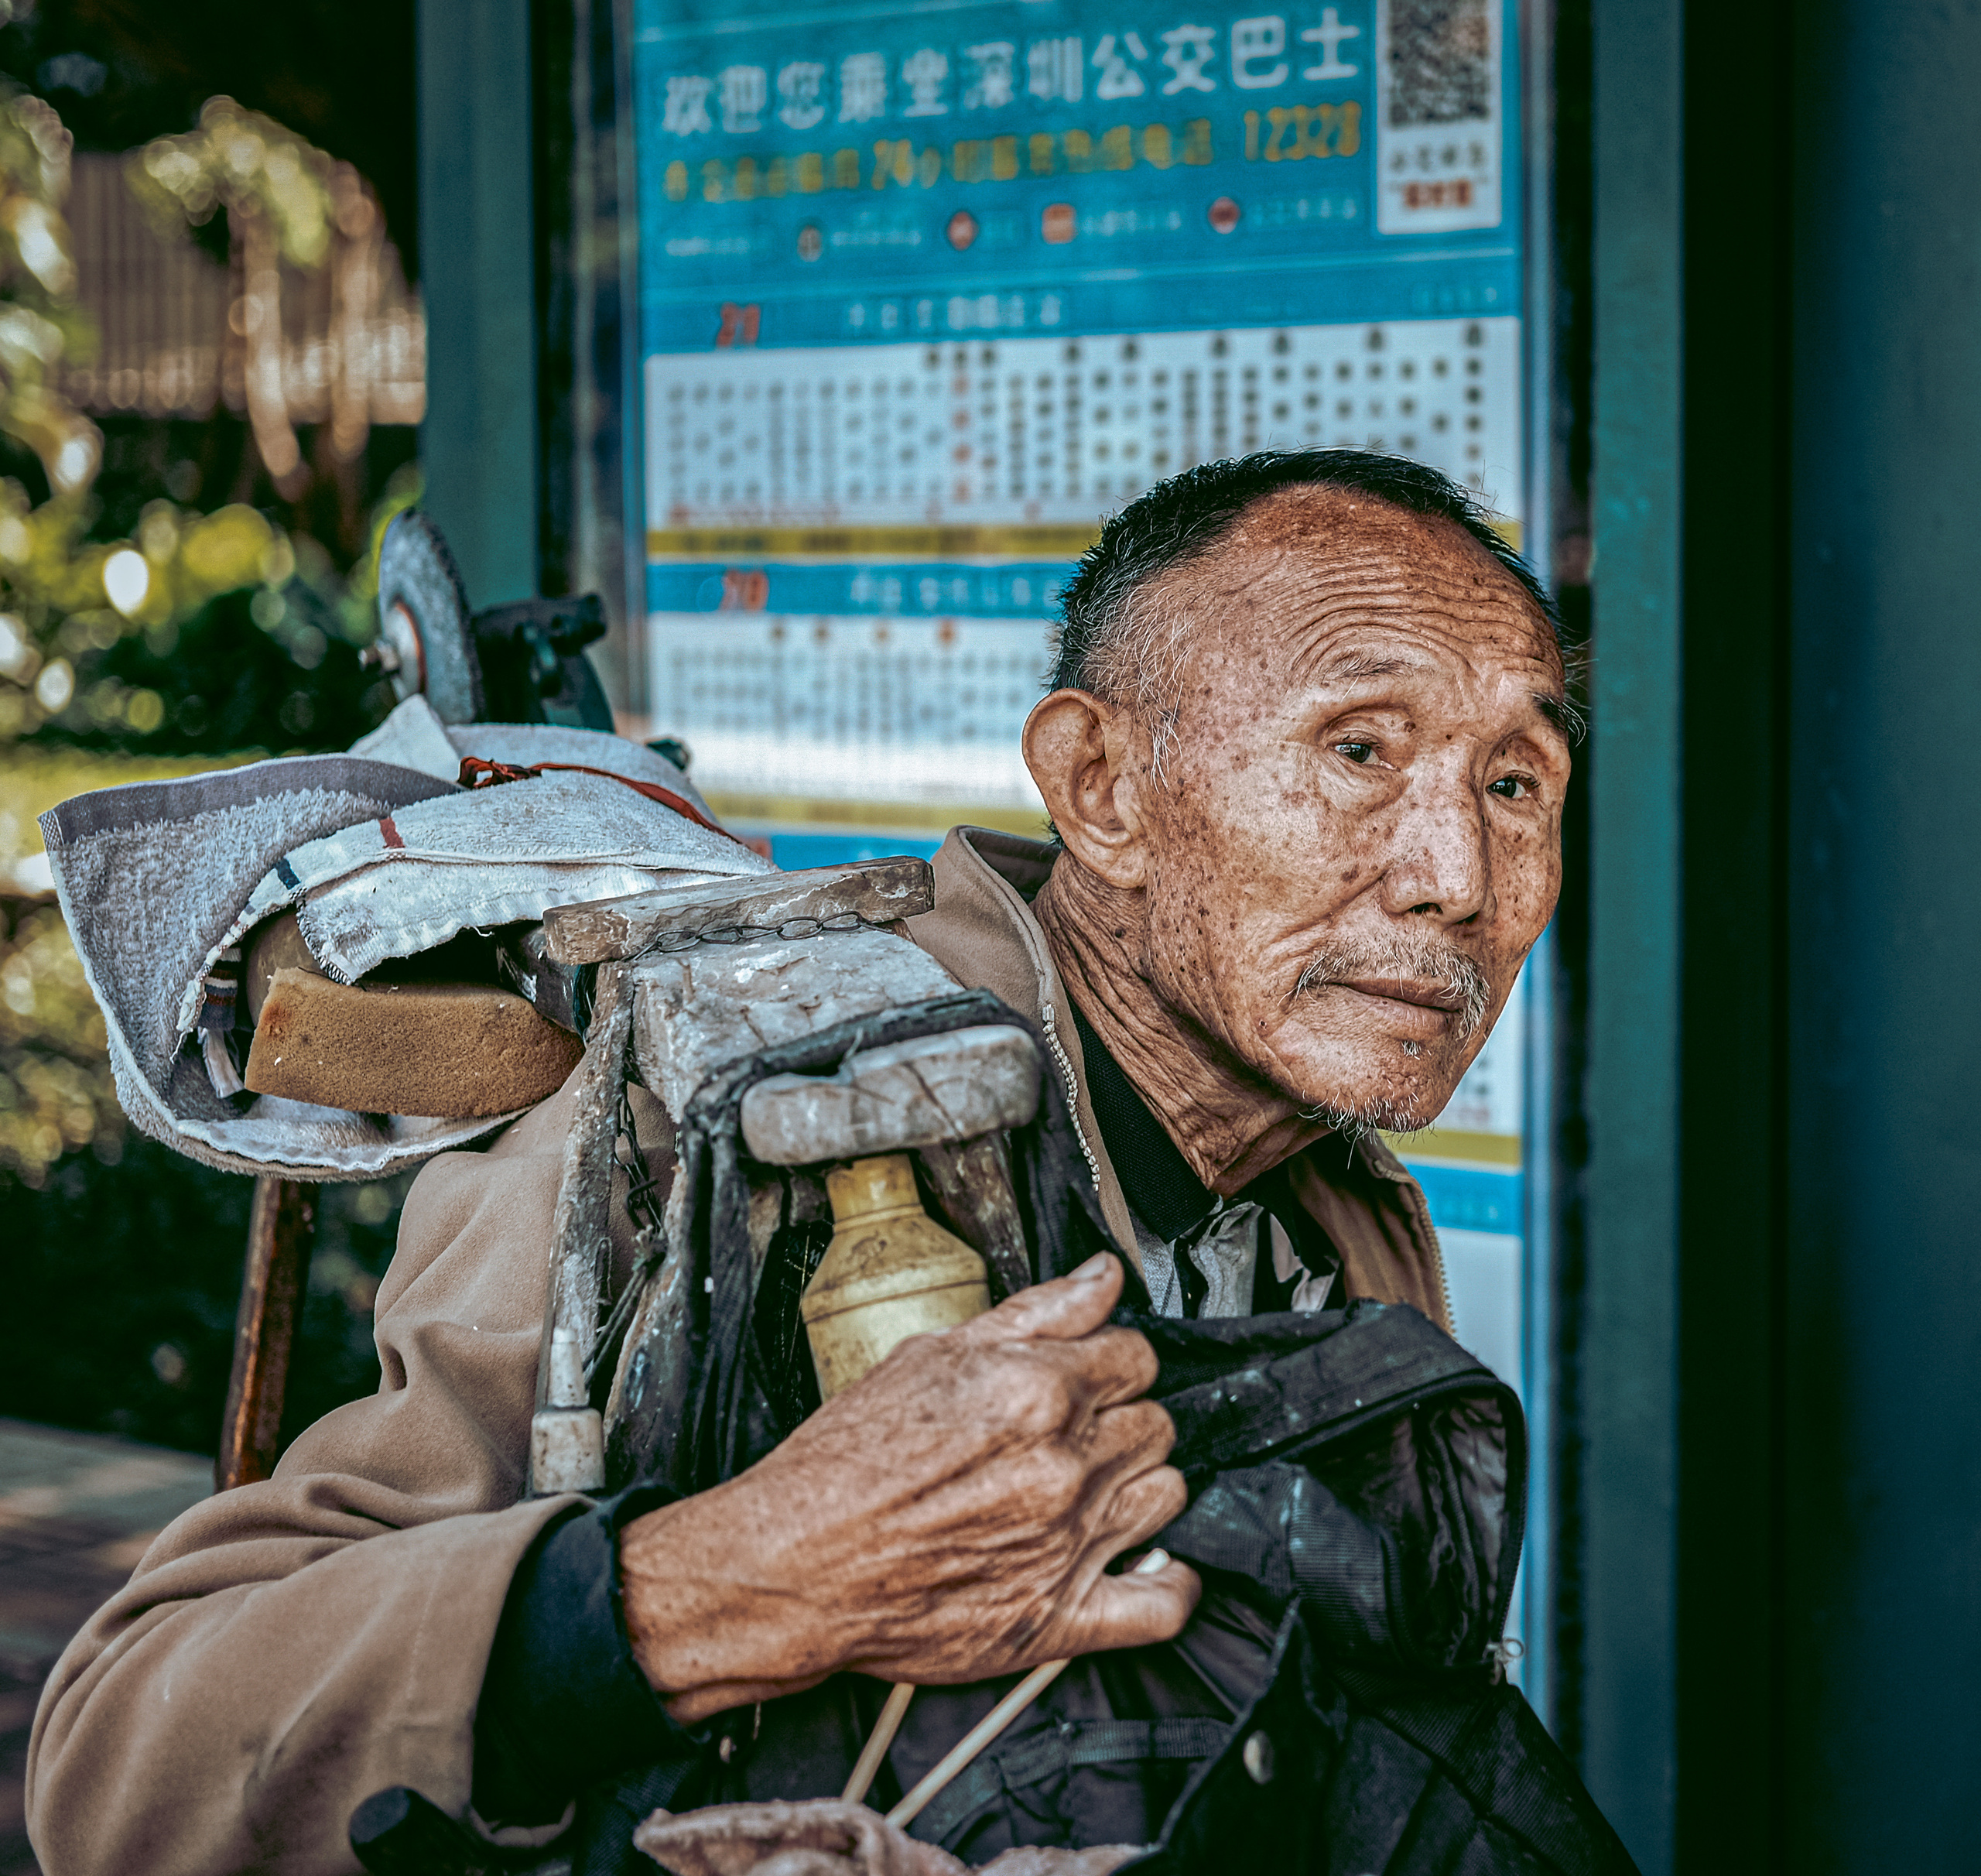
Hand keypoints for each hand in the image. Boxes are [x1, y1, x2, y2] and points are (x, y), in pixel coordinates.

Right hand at [619, 1252, 1198, 1722]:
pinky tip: (1147, 1564)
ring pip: (1167, 1495)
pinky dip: (1169, 1584)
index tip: (1089, 1376)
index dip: (1112, 1362)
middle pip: (1155, 1423)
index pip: (1137, 1356)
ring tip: (1092, 1489)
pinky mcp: (1059, 1619)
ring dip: (1139, 1486)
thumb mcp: (931, 1355)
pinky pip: (1162, 1604)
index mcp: (1035, 1392)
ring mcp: (1067, 1544)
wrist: (795, 1565)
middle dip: (1121, 1420)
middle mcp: (1062, 1465)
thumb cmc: (846, 1462)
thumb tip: (1103, 1276)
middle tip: (1073, 1434)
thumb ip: (1034, 1312)